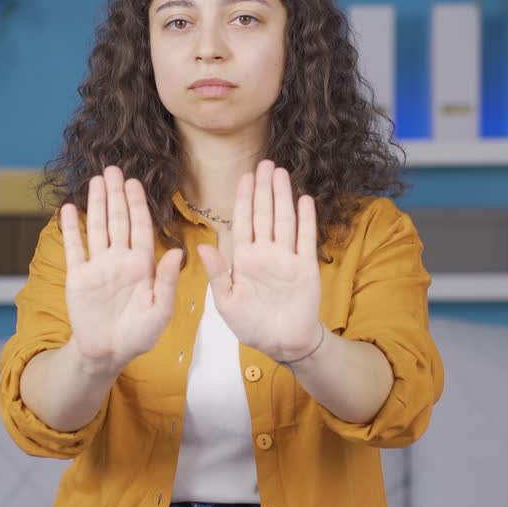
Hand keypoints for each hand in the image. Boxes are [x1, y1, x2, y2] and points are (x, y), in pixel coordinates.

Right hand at [61, 166, 183, 374]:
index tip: (134, 183)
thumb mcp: (160, 312)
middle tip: (113, 169)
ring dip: (96, 204)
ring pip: (97, 228)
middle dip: (116, 195)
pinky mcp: (78, 276)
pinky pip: (74, 247)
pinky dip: (70, 229)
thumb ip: (167, 282)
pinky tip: (68, 209)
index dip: (137, 205)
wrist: (108, 353)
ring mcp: (98, 266)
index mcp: (142, 265)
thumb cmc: (139, 335)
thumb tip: (178, 252)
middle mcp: (120, 260)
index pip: (140, 228)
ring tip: (95, 181)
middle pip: (118, 221)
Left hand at [196, 160, 323, 361]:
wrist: (281, 343)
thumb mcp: (226, 301)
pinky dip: (306, 219)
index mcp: (244, 259)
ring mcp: (286, 258)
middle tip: (265, 163)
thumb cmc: (250, 325)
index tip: (245, 176)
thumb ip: (216, 273)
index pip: (243, 221)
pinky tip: (304, 199)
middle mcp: (266, 253)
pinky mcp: (306, 267)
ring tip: (281, 173)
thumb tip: (201, 247)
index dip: (244, 198)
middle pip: (264, 214)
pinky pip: (306, 238)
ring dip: (283, 197)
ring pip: (284, 220)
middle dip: (264, 189)